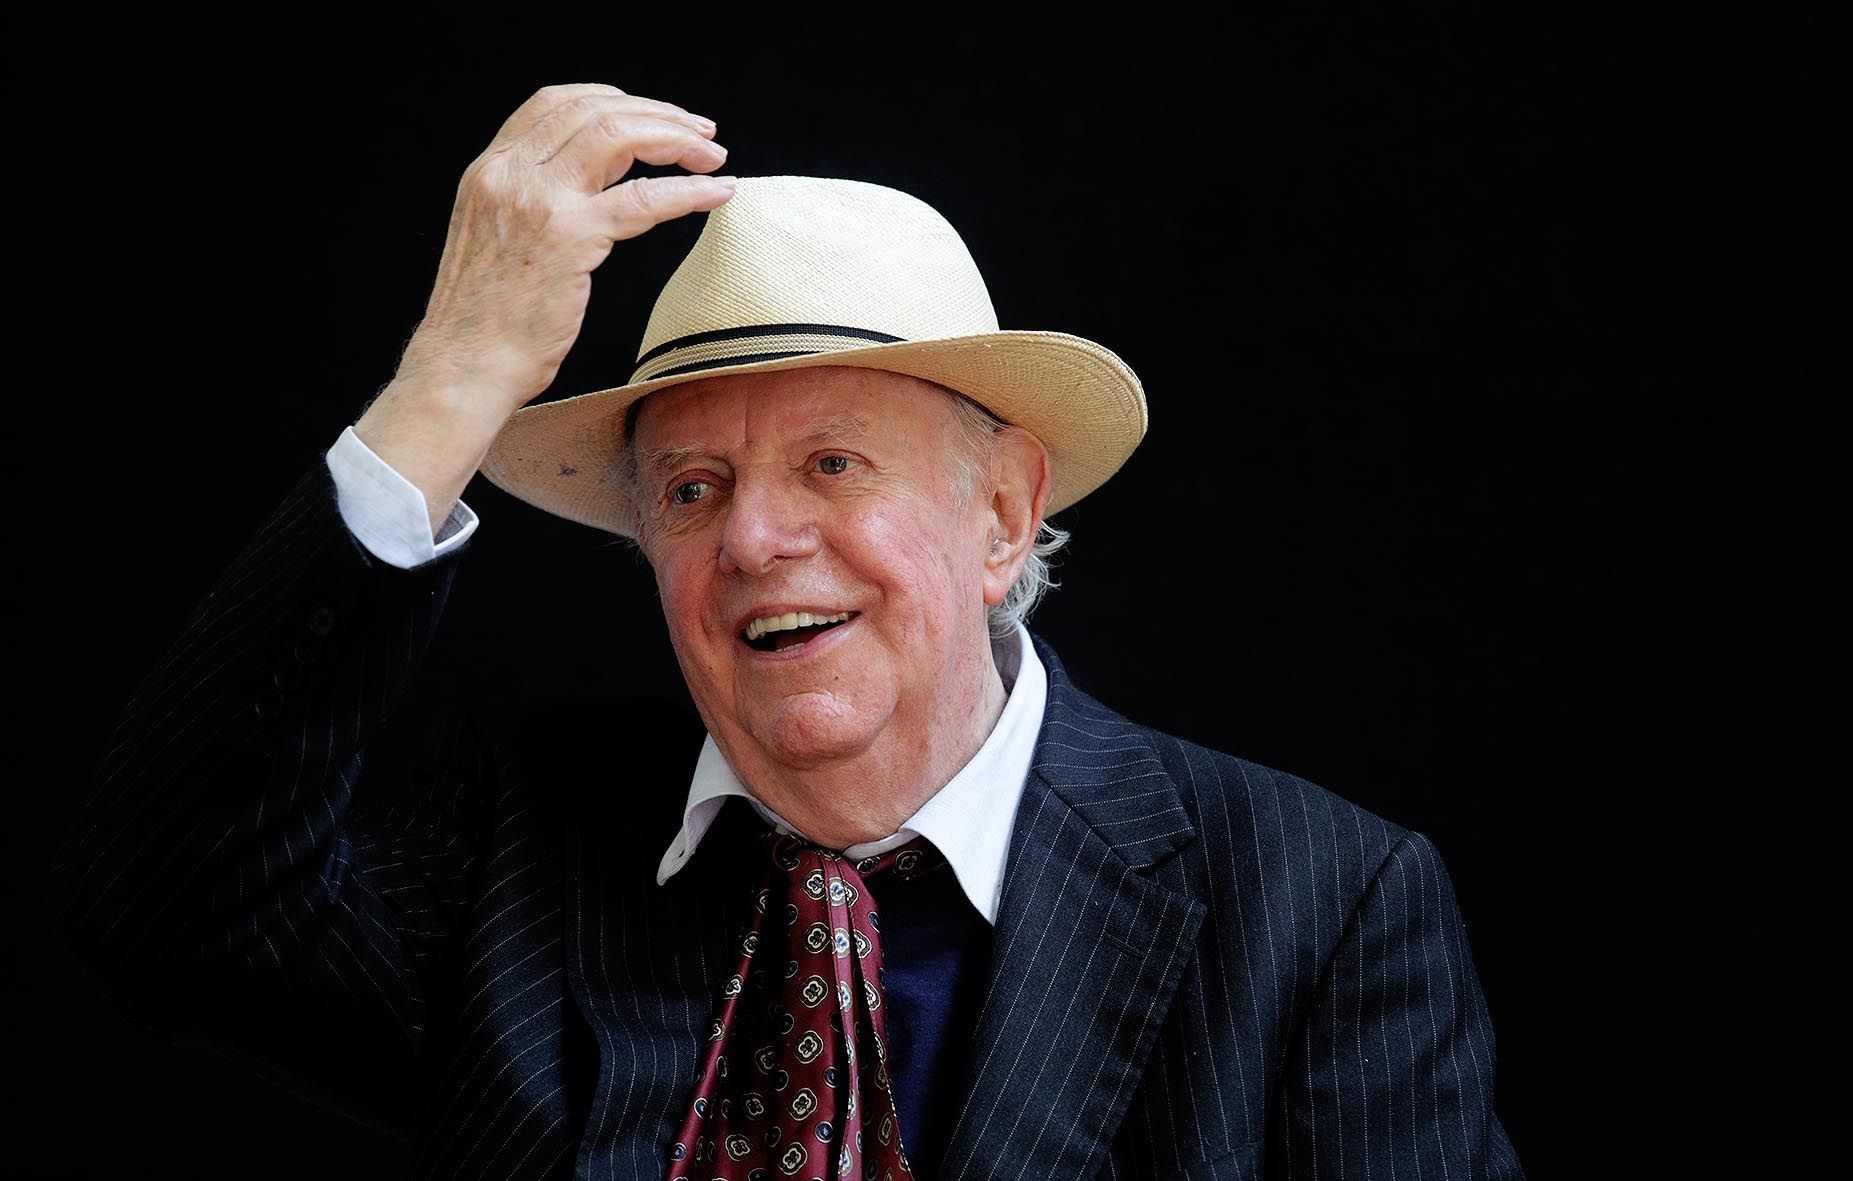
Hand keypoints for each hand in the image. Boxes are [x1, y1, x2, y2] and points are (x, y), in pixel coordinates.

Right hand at [397, 82, 733, 412]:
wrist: (464, 366)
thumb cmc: (484, 321)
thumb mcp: (493, 238)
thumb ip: (530, 202)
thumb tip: (590, 185)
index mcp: (491, 170)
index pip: (556, 101)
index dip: (614, 99)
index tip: (654, 116)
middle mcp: (511, 173)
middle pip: (598, 111)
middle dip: (660, 115)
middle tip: (701, 134)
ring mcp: (540, 202)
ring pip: (621, 136)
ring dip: (677, 140)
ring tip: (712, 157)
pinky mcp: (571, 238)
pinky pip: (645, 198)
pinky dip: (688, 190)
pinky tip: (716, 193)